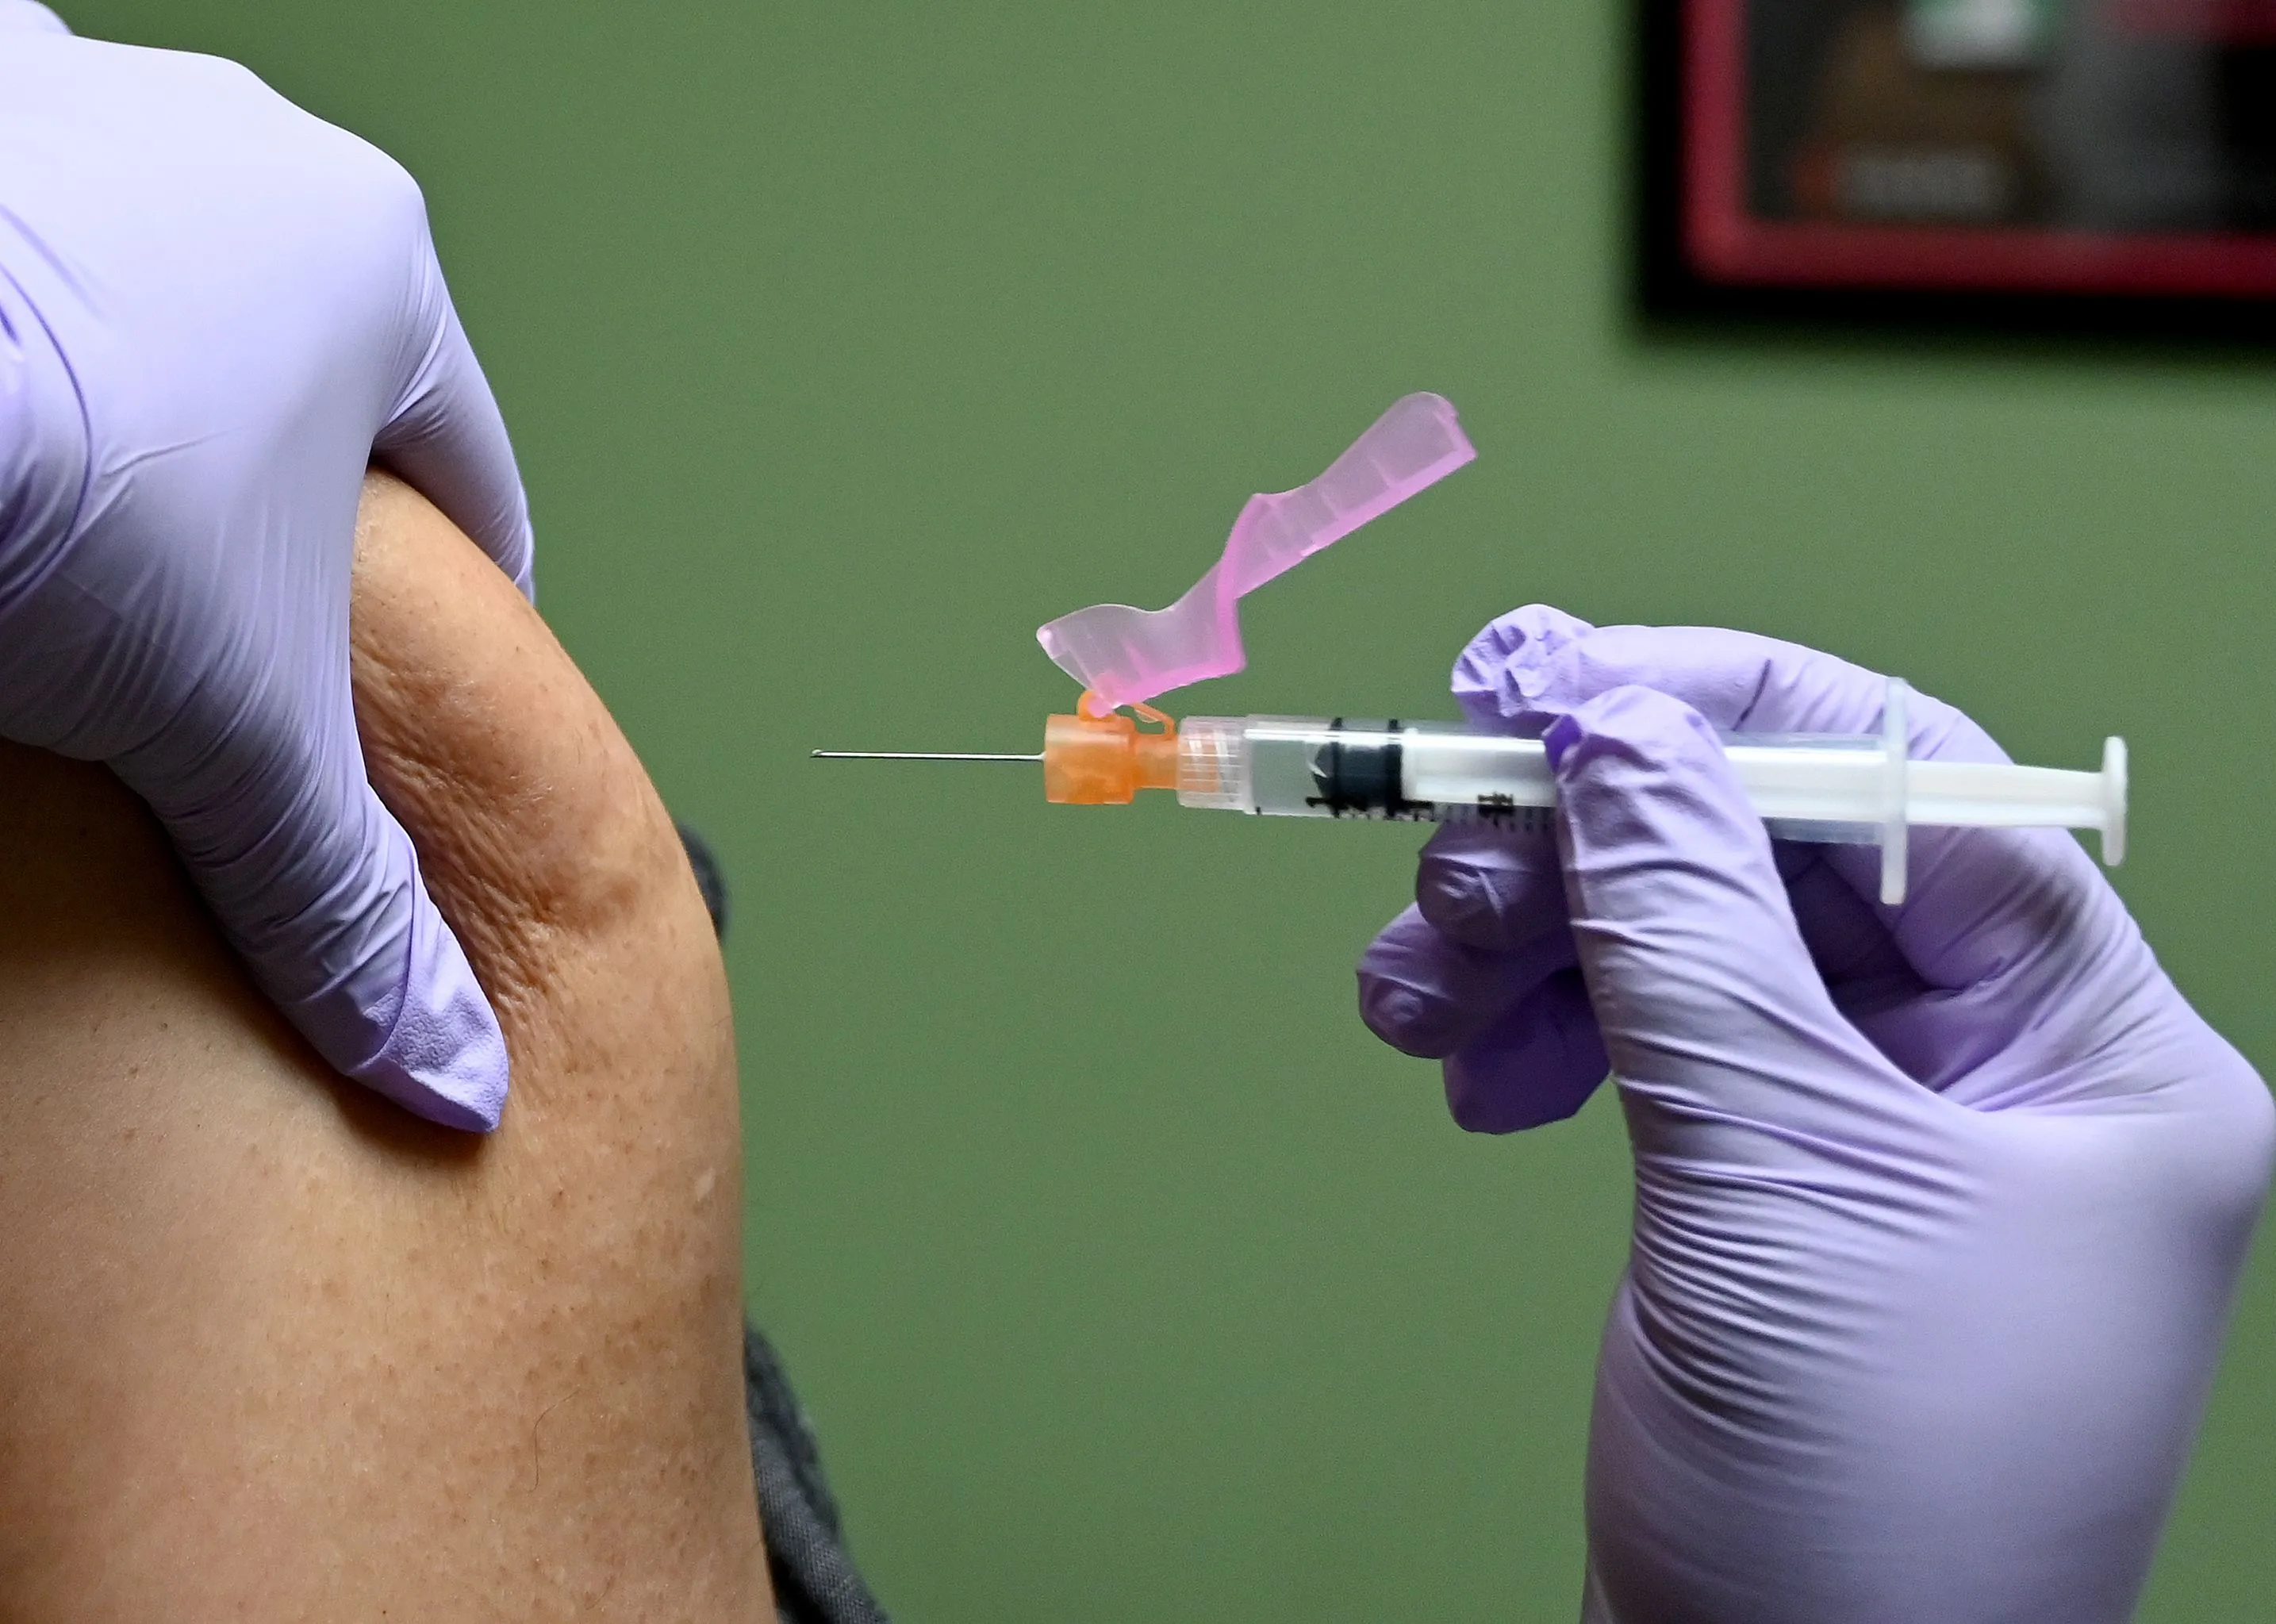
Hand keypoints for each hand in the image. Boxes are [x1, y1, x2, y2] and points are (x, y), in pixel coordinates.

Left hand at [0, 19, 530, 1126]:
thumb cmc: (28, 457)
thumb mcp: (228, 724)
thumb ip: (345, 894)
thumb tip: (440, 1051)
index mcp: (375, 275)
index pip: (480, 496)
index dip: (466, 632)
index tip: (434, 707)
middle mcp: (246, 166)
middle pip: (321, 409)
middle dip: (285, 539)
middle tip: (222, 648)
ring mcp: (84, 122)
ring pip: (174, 332)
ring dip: (147, 441)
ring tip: (82, 555)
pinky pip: (34, 275)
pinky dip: (29, 375)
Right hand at [1359, 606, 2273, 1620]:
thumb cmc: (1861, 1513)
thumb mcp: (1776, 1178)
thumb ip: (1691, 927)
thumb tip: (1614, 726)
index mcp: (2099, 1061)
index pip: (1918, 799)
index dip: (1730, 716)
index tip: (1553, 686)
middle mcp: (2007, 1083)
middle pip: (1783, 869)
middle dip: (1596, 855)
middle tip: (1449, 863)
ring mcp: (1883, 1145)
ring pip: (1693, 954)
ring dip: (1537, 943)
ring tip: (1415, 991)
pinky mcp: (1773, 1200)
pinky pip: (1653, 1051)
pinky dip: (1546, 1036)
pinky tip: (1471, 1072)